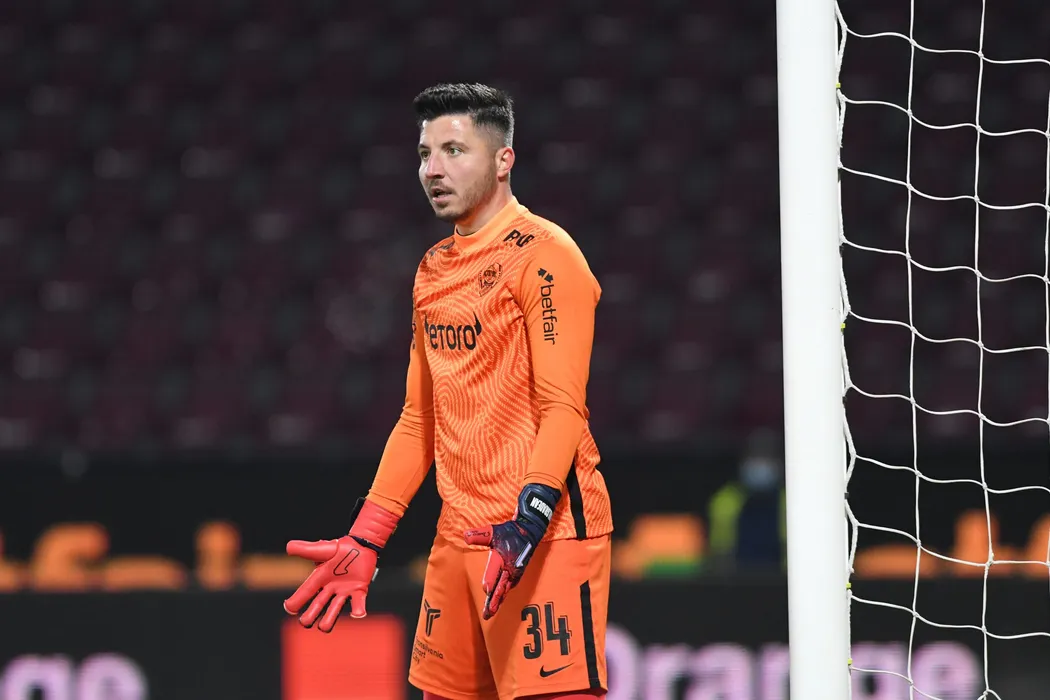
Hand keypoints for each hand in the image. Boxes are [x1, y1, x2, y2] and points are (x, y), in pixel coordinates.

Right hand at [283, 498, 398, 632]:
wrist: (361, 545)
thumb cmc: (340, 548)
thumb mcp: (322, 549)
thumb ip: (306, 549)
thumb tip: (288, 547)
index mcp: (320, 578)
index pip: (306, 591)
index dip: (297, 600)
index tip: (289, 608)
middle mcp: (330, 587)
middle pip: (318, 605)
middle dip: (310, 615)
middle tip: (305, 622)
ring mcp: (344, 590)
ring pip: (335, 609)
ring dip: (329, 619)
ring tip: (323, 628)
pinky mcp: (359, 590)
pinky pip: (358, 602)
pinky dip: (358, 610)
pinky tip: (357, 614)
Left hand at [464, 483, 560, 619]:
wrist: (530, 531)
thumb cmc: (510, 531)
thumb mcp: (494, 531)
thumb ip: (480, 535)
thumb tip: (465, 536)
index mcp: (503, 559)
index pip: (494, 574)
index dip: (490, 582)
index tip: (486, 590)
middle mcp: (510, 569)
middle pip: (500, 589)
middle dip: (493, 602)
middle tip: (487, 614)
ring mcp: (515, 573)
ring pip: (504, 591)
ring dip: (498, 602)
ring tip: (490, 612)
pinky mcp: (517, 574)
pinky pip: (508, 588)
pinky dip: (503, 596)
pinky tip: (499, 600)